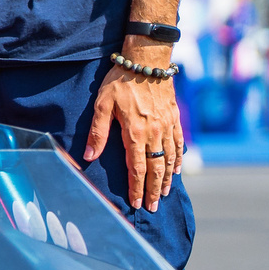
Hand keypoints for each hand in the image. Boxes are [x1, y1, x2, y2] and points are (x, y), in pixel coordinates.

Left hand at [82, 44, 184, 210]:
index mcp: (135, 132)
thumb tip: (89, 157)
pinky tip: (178, 169)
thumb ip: (98, 133)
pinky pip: (179, 143)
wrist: (147, 61)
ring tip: (165, 193)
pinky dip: (179, 159)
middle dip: (154, 190)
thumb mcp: (102, 105)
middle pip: (157, 168)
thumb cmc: (120, 82)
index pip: (137, 167)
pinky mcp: (174, 118)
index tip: (137, 202)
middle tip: (153, 207)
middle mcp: (154, 132)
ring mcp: (167, 126)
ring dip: (168, 178)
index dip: (137, 187)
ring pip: (170, 159)